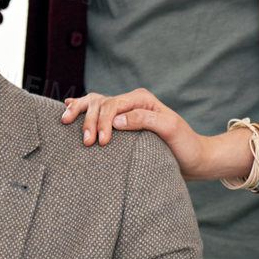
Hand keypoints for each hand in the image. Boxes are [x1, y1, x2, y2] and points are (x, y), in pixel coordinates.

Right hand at [60, 89, 220, 177]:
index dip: (103, 121)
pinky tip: (68, 107)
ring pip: (95, 103)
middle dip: (88, 120)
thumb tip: (115, 121)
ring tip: (65, 122)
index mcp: (142, 99)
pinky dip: (82, 108)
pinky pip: (97, 111)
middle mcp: (132, 102)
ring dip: (80, 112)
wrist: (194, 159)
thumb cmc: (185, 146)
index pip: (113, 105)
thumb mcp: (170, 130)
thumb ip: (144, 120)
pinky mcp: (122, 123)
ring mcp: (126, 111)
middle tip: (86, 142)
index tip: (100, 142)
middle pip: (101, 103)